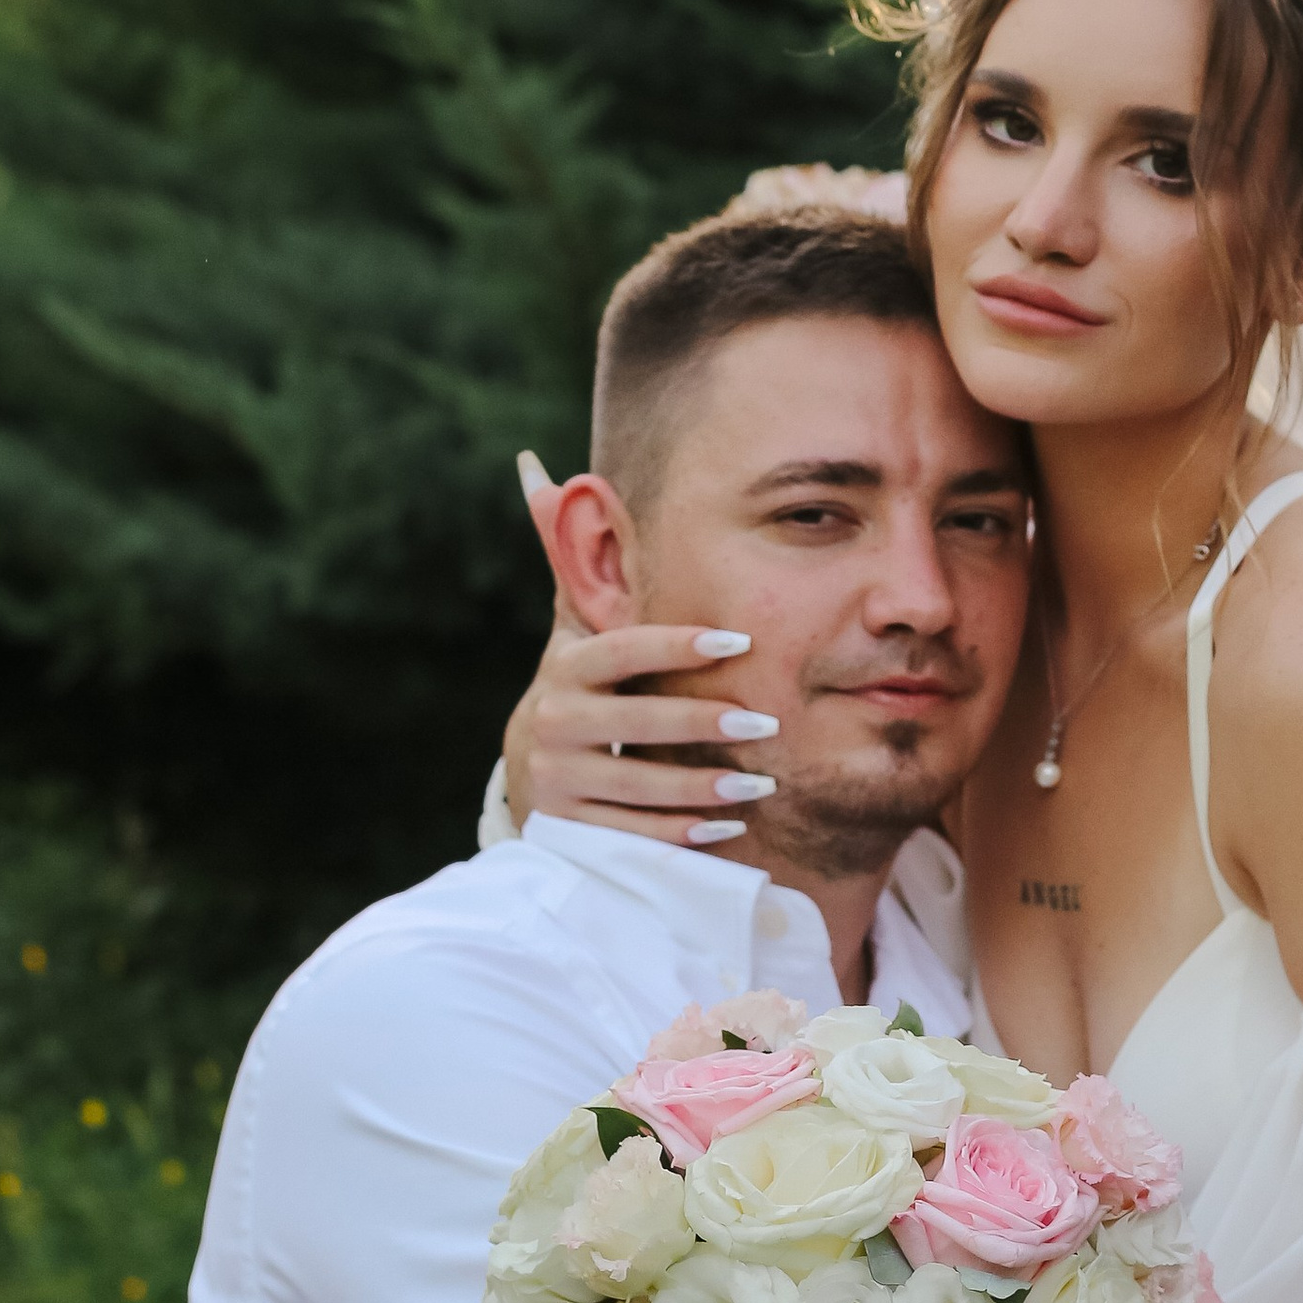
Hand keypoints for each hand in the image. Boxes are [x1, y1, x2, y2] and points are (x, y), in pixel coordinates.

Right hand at [503, 459, 778, 847]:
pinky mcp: (571, 830)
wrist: (534, 770)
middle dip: (705, 723)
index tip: (739, 639)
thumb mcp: (575, 629)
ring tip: (760, 785)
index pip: (626, 650)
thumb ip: (574, 561)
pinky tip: (729, 829)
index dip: (679, 645)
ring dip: (704, 787)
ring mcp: (560, 781)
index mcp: (567, 668)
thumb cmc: (580, 686)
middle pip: (638, 722)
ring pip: (639, 786)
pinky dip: (683, 834)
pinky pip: (634, 834)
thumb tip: (540, 467)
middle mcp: (555, 724)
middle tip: (768, 722)